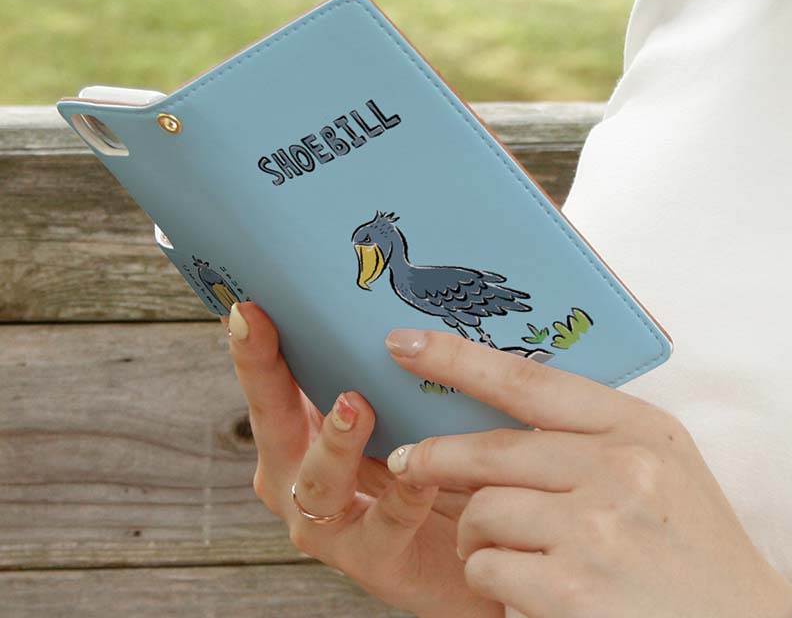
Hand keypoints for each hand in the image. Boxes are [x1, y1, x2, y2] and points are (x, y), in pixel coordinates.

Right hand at [221, 302, 502, 617]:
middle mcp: (299, 478)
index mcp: (301, 435)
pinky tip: (421, 471)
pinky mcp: (375, 559)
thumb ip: (386, 367)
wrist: (480, 544)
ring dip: (334, 441)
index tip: (244, 304)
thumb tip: (391, 300)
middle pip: (272, 422)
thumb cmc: (434, 464)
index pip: (271, 382)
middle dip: (263, 373)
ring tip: (354, 405)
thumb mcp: (405, 406)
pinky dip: (404, 494)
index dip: (254, 346)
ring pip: (317, 481)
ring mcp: (330, 524)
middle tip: (258, 327)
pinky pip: (386, 524)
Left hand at [383, 328, 791, 617]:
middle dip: (435, 459)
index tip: (406, 342)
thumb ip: (594, 431)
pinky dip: (492, 582)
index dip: (457, 358)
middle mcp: (618, 469)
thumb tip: (498, 416)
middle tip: (407, 464)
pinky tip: (523, 591)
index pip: (529, 381)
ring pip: (483, 514)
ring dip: (476, 536)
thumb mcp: (662, 463)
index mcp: (639, 427)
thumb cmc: (694, 547)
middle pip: (490, 450)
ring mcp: (594, 531)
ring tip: (499, 550)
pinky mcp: (570, 592)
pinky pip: (489, 570)